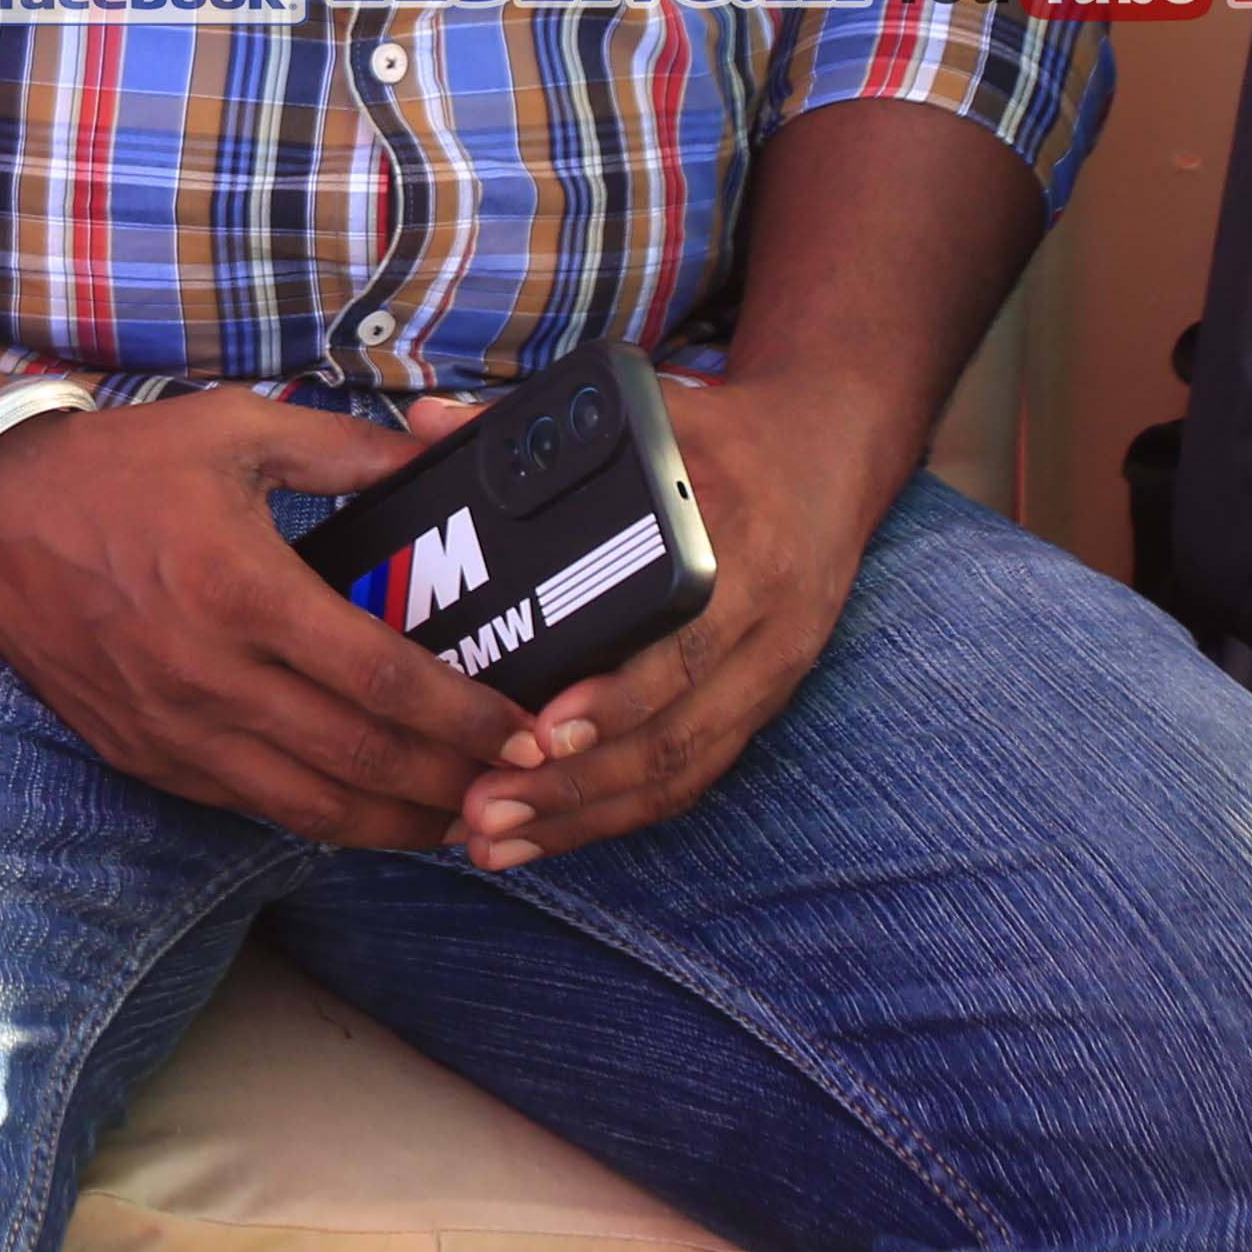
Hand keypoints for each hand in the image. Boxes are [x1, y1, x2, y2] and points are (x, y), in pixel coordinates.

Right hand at [0, 387, 542, 846]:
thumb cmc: (115, 466)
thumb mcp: (235, 428)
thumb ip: (346, 450)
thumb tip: (437, 456)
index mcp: (243, 588)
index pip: (384, 681)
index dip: (468, 720)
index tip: (525, 735)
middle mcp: (210, 673)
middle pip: (362, 762)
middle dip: (455, 785)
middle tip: (515, 790)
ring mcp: (173, 726)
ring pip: (310, 808)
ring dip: (397, 824)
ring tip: (457, 818)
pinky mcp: (143, 753)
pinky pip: (249, 804)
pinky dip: (318, 816)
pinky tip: (362, 807)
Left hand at [454, 372, 895, 868]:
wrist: (828, 457)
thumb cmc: (719, 437)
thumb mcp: (647, 412)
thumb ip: (531, 424)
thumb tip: (423, 423)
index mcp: (738, 546)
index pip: (683, 643)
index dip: (617, 698)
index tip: (540, 733)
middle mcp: (764, 624)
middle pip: (675, 729)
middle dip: (576, 784)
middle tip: (482, 811)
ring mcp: (769, 674)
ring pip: (682, 769)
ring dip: (586, 815)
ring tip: (495, 840)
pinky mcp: (761, 705)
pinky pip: (694, 775)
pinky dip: (621, 812)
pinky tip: (551, 833)